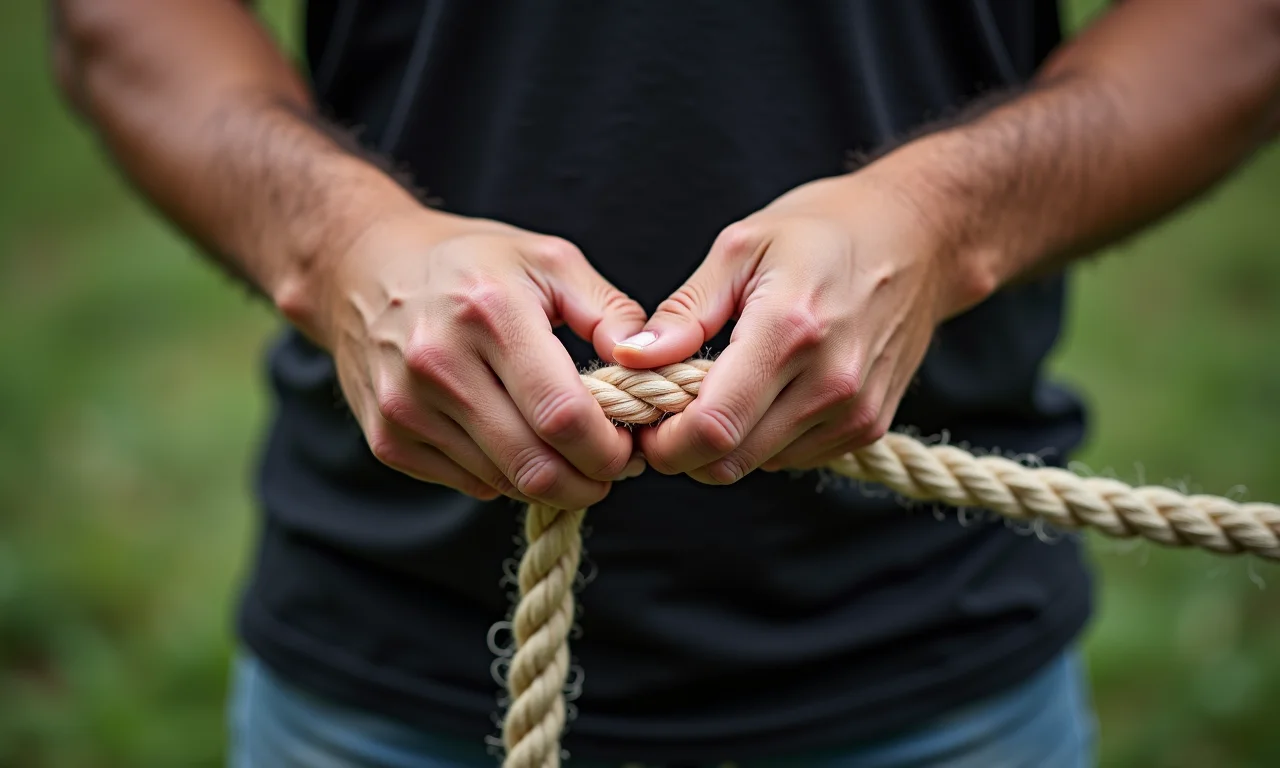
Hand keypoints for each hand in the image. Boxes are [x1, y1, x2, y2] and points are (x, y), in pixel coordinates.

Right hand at [313, 208, 647, 506]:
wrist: (362, 270)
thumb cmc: (471, 263)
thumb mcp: (548, 261)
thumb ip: (610, 312)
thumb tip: (652, 365)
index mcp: (490, 314)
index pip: (564, 416)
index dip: (610, 448)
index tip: (632, 447)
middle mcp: (439, 365)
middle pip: (535, 465)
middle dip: (589, 480)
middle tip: (611, 467)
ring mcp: (407, 407)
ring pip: (504, 483)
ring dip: (551, 481)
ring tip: (568, 452)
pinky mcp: (388, 438)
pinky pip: (469, 485)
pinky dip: (505, 476)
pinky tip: (515, 442)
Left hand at [613, 171, 989, 483]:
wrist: (920, 240)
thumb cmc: (821, 232)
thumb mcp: (740, 248)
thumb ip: (684, 312)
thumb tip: (630, 358)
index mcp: (790, 330)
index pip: (712, 427)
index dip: (663, 442)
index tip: (641, 423)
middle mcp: (830, 381)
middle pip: (729, 461)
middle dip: (682, 450)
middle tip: (665, 412)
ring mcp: (855, 410)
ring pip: (758, 465)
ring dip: (723, 443)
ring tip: (718, 389)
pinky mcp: (869, 427)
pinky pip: (792, 458)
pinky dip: (762, 439)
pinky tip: (763, 393)